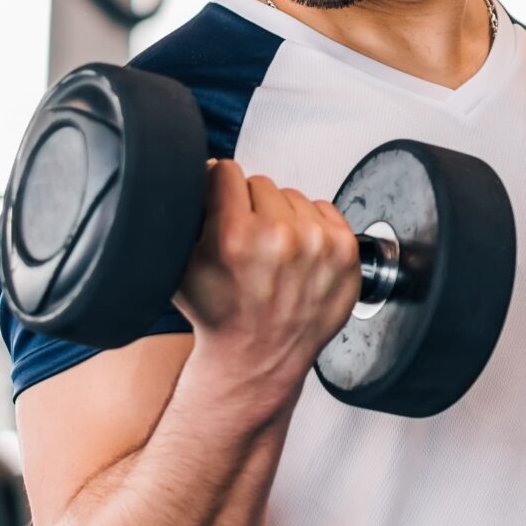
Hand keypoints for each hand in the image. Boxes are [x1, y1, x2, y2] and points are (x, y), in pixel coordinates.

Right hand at [175, 160, 361, 392]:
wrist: (259, 357)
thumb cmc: (221, 316)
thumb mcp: (181, 266)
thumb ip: (187, 214)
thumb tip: (203, 169)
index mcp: (233, 236)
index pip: (226, 172)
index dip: (220, 189)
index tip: (222, 206)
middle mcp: (278, 237)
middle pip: (260, 183)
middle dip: (251, 207)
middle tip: (248, 243)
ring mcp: (316, 243)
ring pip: (292, 196)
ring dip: (282, 217)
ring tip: (274, 255)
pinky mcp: (345, 251)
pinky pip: (323, 208)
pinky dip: (311, 227)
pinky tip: (298, 257)